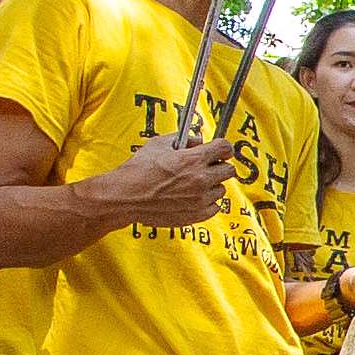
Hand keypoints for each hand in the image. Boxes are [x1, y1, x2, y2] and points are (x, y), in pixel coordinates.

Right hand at [84, 137, 240, 228]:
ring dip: (211, 185)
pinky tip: (194, 197)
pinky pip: (215, 207)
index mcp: (193, 159)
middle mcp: (200, 180)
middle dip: (218, 166)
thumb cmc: (138, 171)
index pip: (225, 148)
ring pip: (221, 190)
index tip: (221, 151)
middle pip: (228, 170)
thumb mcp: (158, 145)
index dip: (224, 148)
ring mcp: (199, 199)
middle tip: (206, 167)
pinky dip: (207, 202)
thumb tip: (197, 140)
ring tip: (193, 184)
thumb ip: (183, 139)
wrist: (125, 197)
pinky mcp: (196, 215)